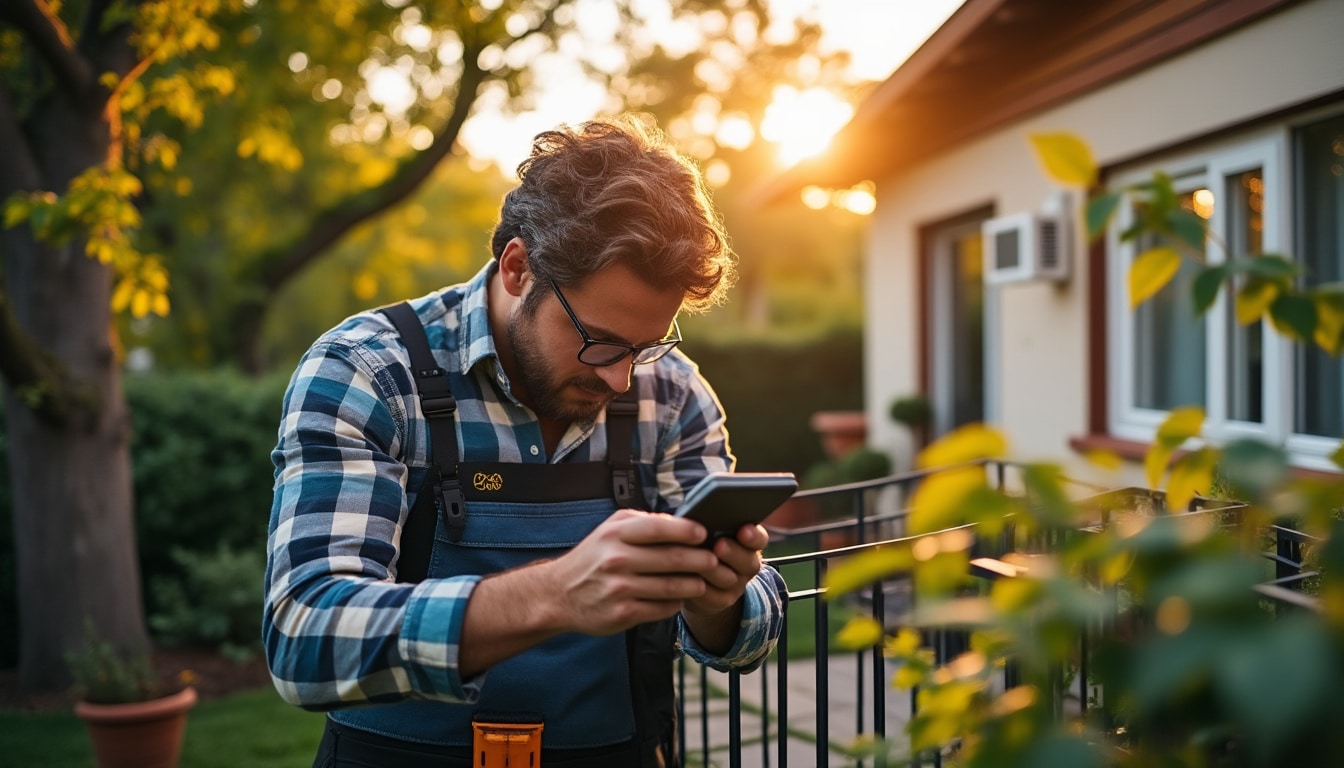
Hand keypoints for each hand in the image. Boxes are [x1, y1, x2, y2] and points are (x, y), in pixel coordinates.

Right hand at [542, 509, 721, 635]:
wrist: (559, 594)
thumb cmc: (594, 557)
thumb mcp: (610, 530)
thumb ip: (643, 523)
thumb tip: (682, 521)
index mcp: (616, 534)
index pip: (660, 528)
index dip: (687, 531)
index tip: (704, 533)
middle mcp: (616, 559)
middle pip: (673, 559)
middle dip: (701, 559)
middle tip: (715, 560)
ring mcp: (619, 589)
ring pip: (672, 586)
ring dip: (695, 584)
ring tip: (704, 580)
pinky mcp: (622, 614)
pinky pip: (662, 608)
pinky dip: (676, 602)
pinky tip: (680, 597)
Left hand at [682, 524, 766, 617]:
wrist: (699, 578)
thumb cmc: (703, 544)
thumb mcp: (710, 532)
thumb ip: (711, 523)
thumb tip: (699, 510)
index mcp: (749, 543)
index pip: (759, 538)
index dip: (753, 536)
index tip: (743, 530)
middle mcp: (747, 565)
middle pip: (748, 562)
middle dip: (733, 553)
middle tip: (719, 545)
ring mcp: (736, 585)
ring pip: (727, 579)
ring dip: (712, 570)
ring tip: (697, 560)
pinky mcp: (721, 601)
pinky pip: (711, 596)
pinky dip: (697, 586)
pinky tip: (685, 577)